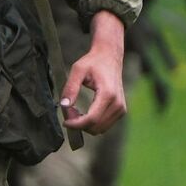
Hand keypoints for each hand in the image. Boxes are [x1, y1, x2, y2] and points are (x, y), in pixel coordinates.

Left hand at [61, 12, 126, 134]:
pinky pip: (104, 125)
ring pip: (100, 129)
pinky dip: (92, 123)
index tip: (65, 122)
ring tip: (75, 111)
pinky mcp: (121, 111)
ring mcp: (121, 108)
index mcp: (108, 94)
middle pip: (96, 127)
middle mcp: (118, 103)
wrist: (110, 56)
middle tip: (68, 112)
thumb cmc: (93, 62)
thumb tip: (64, 106)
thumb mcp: (77, 70)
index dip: (76, 124)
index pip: (92, 119)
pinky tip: (84, 112)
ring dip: (85, 125)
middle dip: (79, 124)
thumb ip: (70, 88)